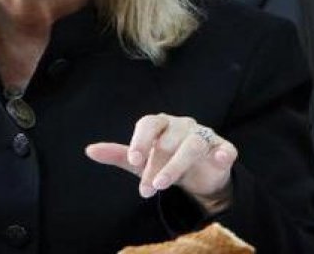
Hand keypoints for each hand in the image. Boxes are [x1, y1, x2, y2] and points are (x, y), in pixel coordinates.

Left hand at [85, 114, 236, 213]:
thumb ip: (117, 154)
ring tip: (162, 184)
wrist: (197, 174)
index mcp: (160, 124)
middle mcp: (182, 125)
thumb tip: (89, 150)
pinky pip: (225, 148)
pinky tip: (219, 159)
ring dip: (176, 165)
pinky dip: (223, 152)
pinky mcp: (223, 149)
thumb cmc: (163, 161)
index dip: (141, 141)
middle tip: (146, 189)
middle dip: (155, 166)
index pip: (148, 124)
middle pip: (168, 141)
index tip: (134, 160)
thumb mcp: (140, 161)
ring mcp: (204, 136)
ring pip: (192, 146)